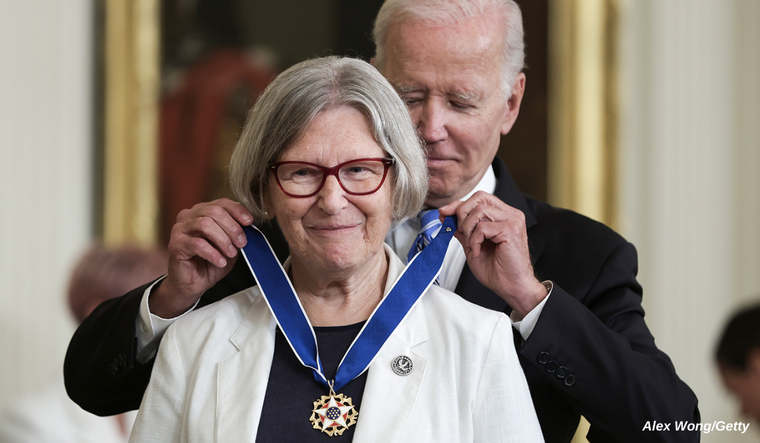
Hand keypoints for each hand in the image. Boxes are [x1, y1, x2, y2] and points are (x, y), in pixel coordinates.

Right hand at [151, 198, 252, 317]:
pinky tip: (220, 261)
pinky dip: (213, 253)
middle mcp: (188, 216)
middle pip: (214, 211)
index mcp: (202, 212)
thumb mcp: (229, 246)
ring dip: (223, 240)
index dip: (237, 211)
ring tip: (231, 253)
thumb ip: (236, 234)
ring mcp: (180, 229)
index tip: (249, 222)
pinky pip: (197, 244)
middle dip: (232, 227)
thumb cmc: (210, 263)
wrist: (193, 283)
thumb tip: (248, 225)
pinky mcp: (176, 245)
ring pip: (205, 225)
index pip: (221, 203)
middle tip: (242, 243)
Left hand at [439, 191, 546, 318]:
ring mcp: (513, 220)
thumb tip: (447, 215)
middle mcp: (510, 215)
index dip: (460, 204)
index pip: (480, 198)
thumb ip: (463, 229)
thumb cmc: (498, 270)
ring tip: (473, 245)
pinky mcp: (511, 229)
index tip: (445, 213)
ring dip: (468, 229)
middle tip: (461, 232)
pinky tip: (479, 251)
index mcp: (504, 216)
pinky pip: (482, 227)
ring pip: (479, 211)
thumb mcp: (473, 245)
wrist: (512, 287)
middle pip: (479, 198)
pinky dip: (475, 240)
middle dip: (462, 213)